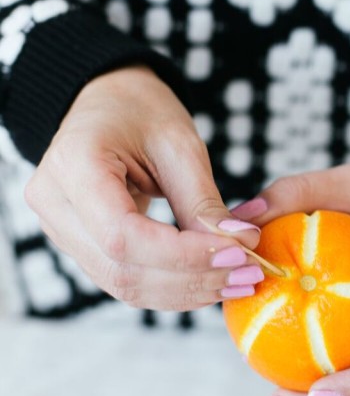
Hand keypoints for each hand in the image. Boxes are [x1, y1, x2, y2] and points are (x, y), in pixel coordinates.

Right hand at [25, 66, 261, 310]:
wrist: (107, 102)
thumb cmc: (139, 111)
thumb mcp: (179, 144)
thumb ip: (203, 201)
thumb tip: (239, 247)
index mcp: (73, 165)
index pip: (123, 234)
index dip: (183, 255)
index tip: (238, 253)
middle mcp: (55, 203)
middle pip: (122, 269)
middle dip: (192, 279)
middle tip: (249, 274)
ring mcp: (60, 229)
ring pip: (124, 284)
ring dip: (186, 292)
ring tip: (238, 281)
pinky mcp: (79, 246)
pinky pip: (126, 280)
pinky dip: (173, 288)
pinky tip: (212, 281)